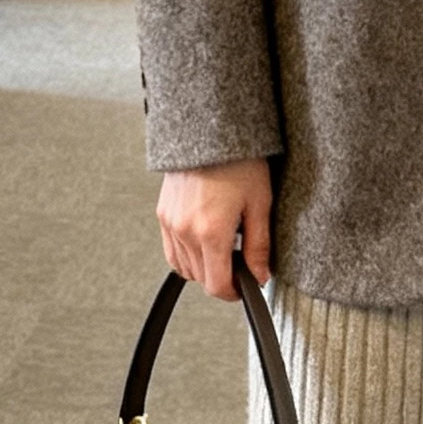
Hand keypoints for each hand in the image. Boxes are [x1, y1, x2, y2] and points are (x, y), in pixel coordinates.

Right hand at [157, 160, 272, 300]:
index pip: (217, 285)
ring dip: (204, 268)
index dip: (234, 294)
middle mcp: (185, 230)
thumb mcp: (259, 204)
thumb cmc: (239, 161)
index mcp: (211, 232)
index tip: (246, 288)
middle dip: (222, 279)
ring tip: (225, 248)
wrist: (211, 129)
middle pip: (200, 279)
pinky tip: (205, 241)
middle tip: (242, 264)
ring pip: (184, 268)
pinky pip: (171, 250)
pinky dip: (187, 255)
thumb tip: (260, 276)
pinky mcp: (163, 214)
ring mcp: (170, 223)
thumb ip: (259, 246)